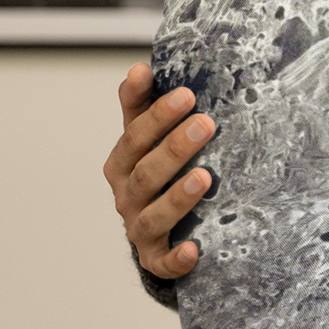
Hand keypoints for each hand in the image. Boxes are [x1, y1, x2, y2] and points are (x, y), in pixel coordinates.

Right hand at [103, 63, 215, 279]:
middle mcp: (126, 195)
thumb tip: (141, 66)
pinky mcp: (154, 259)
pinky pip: (163, 262)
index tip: (186, 93)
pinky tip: (195, 249)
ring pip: (153, 214)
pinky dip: (177, 257)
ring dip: (178, 196)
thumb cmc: (156, 173)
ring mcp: (138, 228)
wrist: (157, 230)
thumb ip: (141, 105)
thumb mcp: (147, 139)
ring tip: (205, 177)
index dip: (156, 115)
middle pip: (145, 172)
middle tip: (206, 123)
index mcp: (122, 162)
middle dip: (174, 147)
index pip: (134, 135)